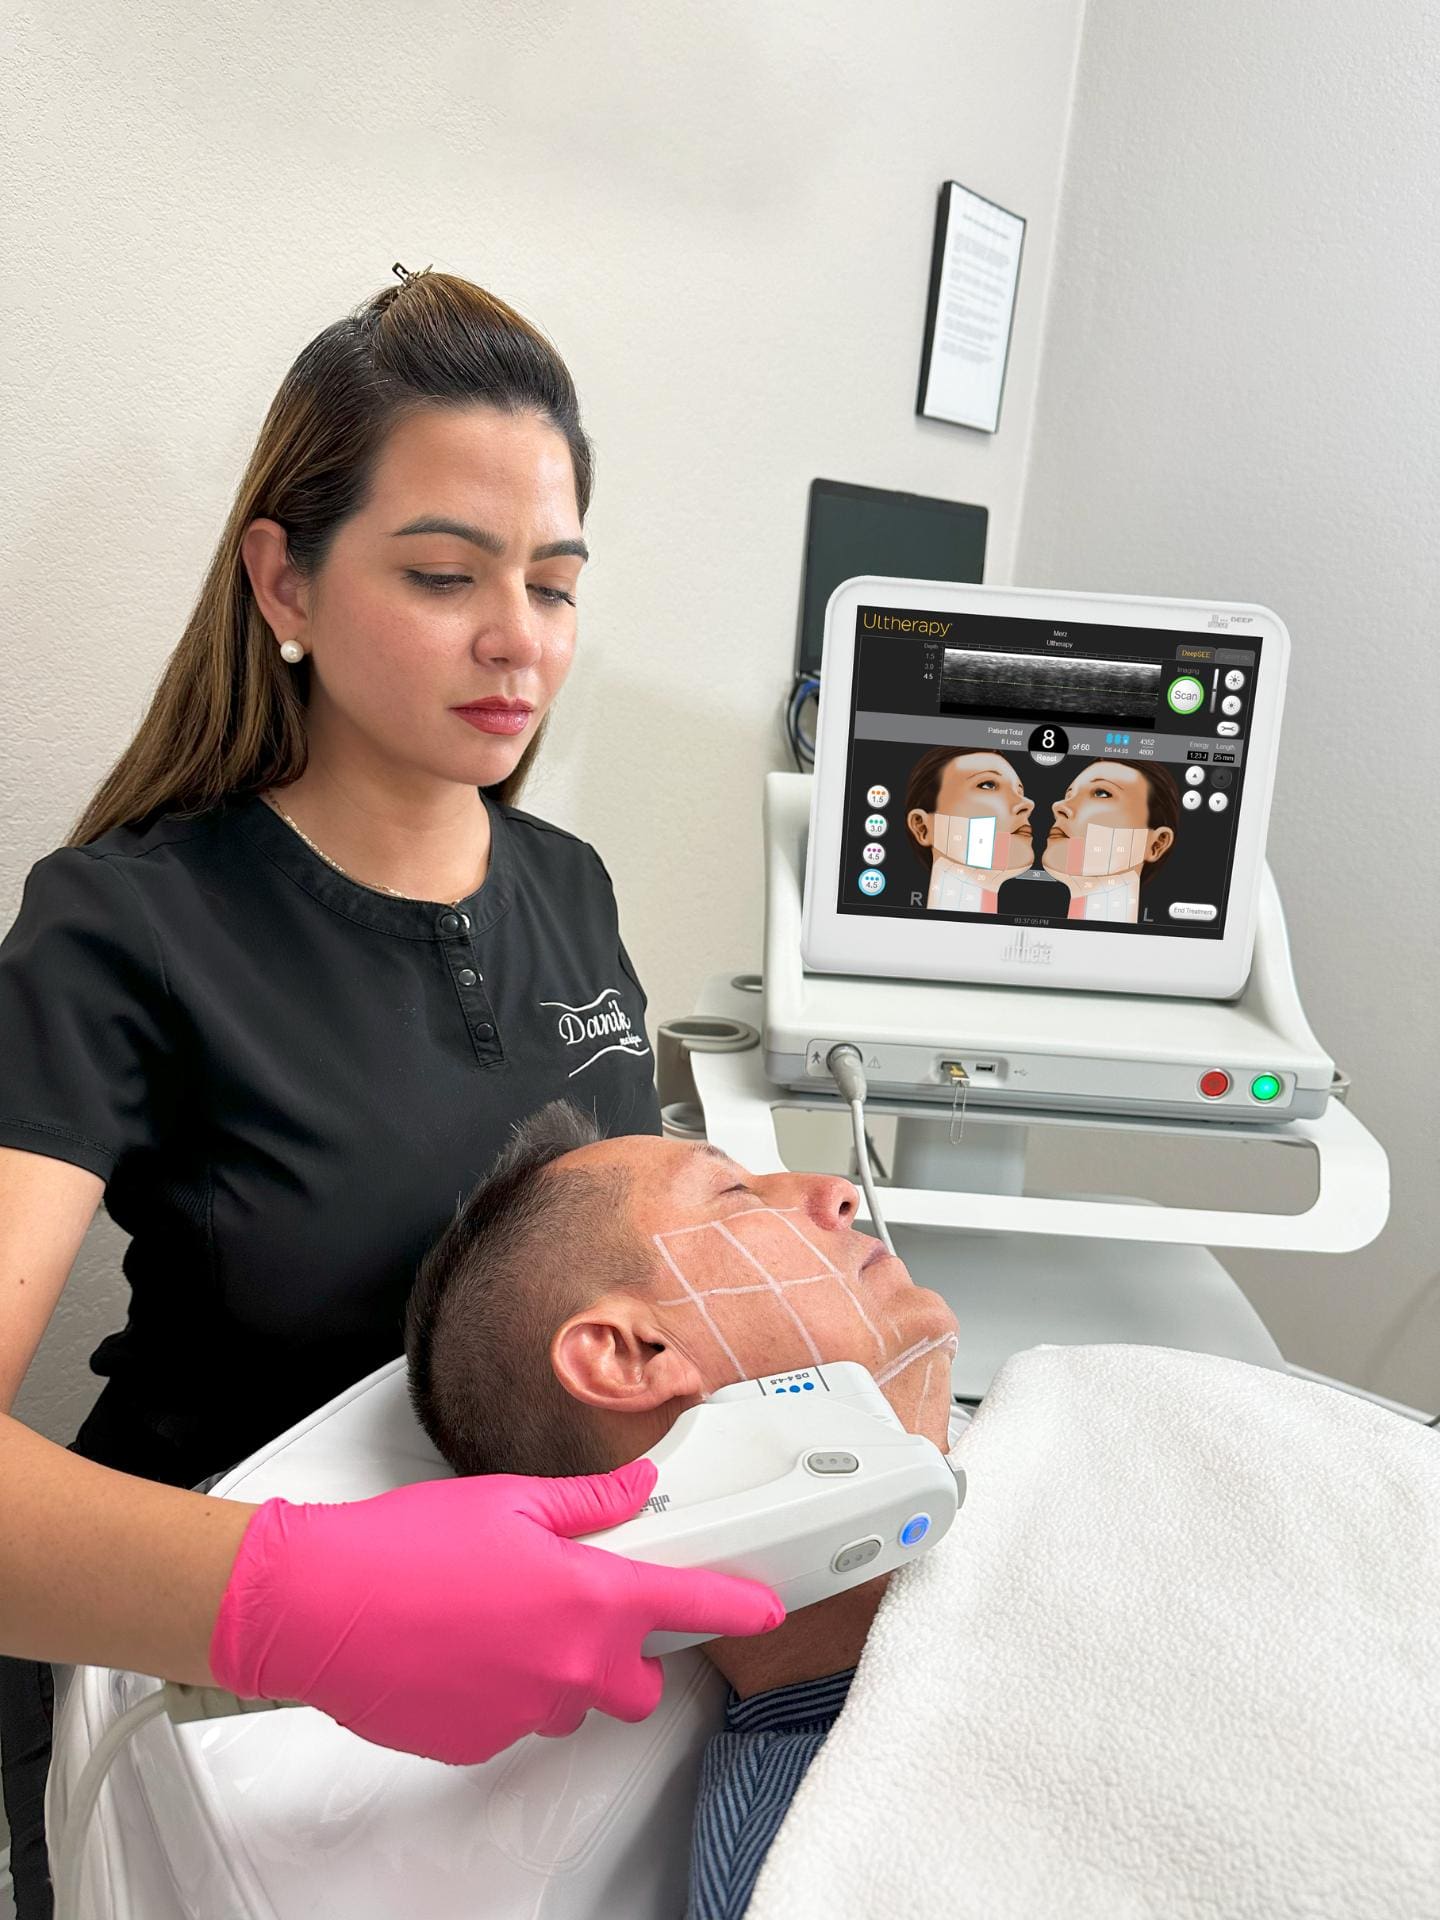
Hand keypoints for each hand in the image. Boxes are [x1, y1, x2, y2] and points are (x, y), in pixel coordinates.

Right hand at [209, 1457, 783, 1763]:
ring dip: (564, 1671)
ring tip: (507, 1621)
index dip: (739, 1606)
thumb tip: (639, 1489)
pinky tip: (468, 1648)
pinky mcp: (484, 1742)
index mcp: (588, 1596)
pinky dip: (511, 1690)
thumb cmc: (407, 1545)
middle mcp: (571, 1666)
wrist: (320, 1605)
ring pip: (576, 1703)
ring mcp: (528, 1712)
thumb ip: (589, 1503)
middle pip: (641, 1683)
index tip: (767, 1607)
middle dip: (633, 1654)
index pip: (690, 1604)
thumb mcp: (510, 1499)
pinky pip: (521, 1719)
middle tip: (592, 1611)